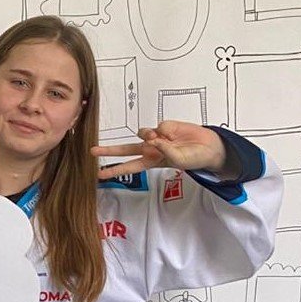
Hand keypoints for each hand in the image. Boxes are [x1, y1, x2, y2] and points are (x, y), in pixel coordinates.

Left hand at [92, 121, 228, 180]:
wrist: (208, 146)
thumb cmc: (193, 157)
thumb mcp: (178, 160)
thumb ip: (164, 150)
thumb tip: (152, 138)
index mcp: (151, 162)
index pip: (129, 167)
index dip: (114, 170)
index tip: (98, 175)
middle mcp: (150, 149)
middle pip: (124, 149)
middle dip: (109, 150)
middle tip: (92, 151)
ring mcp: (156, 136)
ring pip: (142, 134)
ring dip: (150, 136)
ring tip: (166, 141)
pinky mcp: (164, 126)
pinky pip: (159, 127)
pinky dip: (165, 131)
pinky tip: (174, 134)